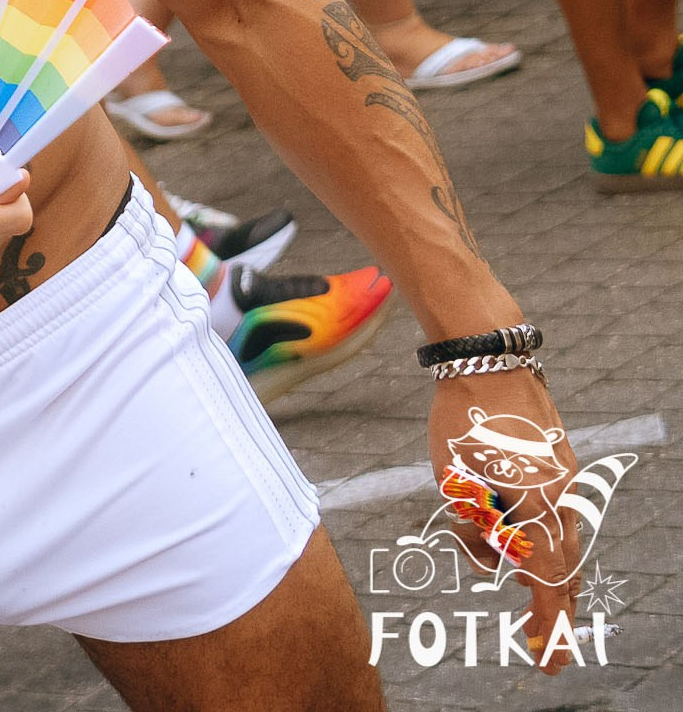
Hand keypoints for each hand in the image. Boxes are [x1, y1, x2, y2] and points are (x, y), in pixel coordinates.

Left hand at [426, 369, 582, 670]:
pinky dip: (541, 541)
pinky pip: (554, 516)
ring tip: (528, 605)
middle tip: (543, 651)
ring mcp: (565, 479)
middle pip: (563, 569)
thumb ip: (474, 527)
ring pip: (559, 542)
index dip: (547, 623)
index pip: (548, 580)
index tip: (546, 658)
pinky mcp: (558, 464)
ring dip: (541, 573)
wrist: (488, 358)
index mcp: (538, 505)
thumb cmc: (462, 417)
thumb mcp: (451, 480)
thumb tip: (492, 561)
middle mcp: (562, 497)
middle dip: (552, 614)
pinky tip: (519, 549)